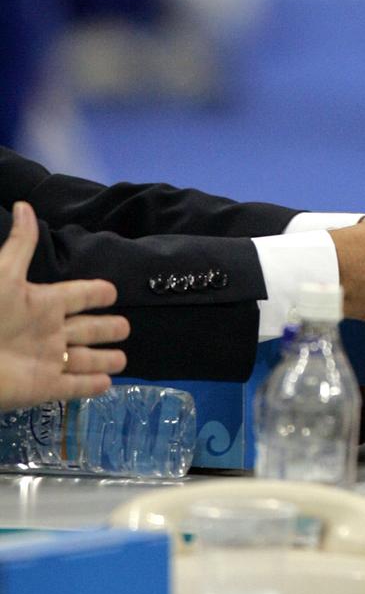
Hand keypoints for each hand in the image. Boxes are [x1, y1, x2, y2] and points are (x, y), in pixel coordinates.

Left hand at [0, 202, 128, 409]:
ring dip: (104, 359)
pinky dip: (91, 386)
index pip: (79, 295)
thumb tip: (25, 205)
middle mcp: (49, 331)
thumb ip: (21, 246)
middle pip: (88, 329)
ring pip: (86, 359)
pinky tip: (107, 384)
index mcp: (42, 303)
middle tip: (125, 327)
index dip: (96, 292)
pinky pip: (74, 387)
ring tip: (122, 360)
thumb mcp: (3, 276)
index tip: (112, 291)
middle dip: (107, 328)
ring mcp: (49, 361)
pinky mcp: (46, 387)